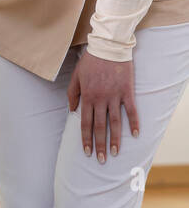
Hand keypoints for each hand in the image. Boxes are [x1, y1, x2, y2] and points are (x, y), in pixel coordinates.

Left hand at [67, 50, 139, 164]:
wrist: (108, 47)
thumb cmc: (90, 62)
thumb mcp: (76, 77)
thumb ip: (73, 95)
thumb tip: (73, 112)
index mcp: (87, 97)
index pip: (85, 123)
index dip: (85, 139)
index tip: (86, 152)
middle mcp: (100, 99)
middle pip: (99, 127)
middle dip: (99, 145)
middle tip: (101, 160)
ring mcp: (115, 96)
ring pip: (115, 122)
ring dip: (115, 139)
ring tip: (115, 153)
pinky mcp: (127, 92)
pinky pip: (131, 111)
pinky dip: (134, 123)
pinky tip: (135, 135)